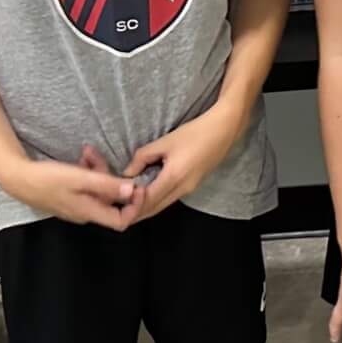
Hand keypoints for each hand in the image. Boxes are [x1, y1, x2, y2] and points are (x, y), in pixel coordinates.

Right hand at [0, 146, 143, 229]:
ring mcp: (76, 204)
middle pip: (111, 199)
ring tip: (87, 153)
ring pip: (98, 189)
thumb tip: (132, 190)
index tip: (138, 186)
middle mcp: (85, 212)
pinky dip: (88, 171)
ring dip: (98, 169)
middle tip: (101, 158)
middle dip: (111, 177)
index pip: (122, 220)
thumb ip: (107, 185)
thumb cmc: (46, 179)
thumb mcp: (80, 178)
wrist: (17, 178)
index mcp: (90, 211)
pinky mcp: (70, 196)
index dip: (135, 206)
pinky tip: (81, 157)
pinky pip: (87, 185)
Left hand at [124, 106, 243, 221]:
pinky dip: (156, 200)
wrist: (224, 130)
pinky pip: (170, 198)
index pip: (148, 201)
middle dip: (136, 213)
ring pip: (162, 205)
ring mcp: (190, 189)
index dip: (131, 206)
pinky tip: (146, 194)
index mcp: (174, 178)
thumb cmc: (195, 133)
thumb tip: (127, 173)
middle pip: (154, 209)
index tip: (116, 204)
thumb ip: (143, 157)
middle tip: (117, 211)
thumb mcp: (165, 141)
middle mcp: (182, 189)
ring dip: (146, 207)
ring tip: (128, 204)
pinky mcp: (193, 185)